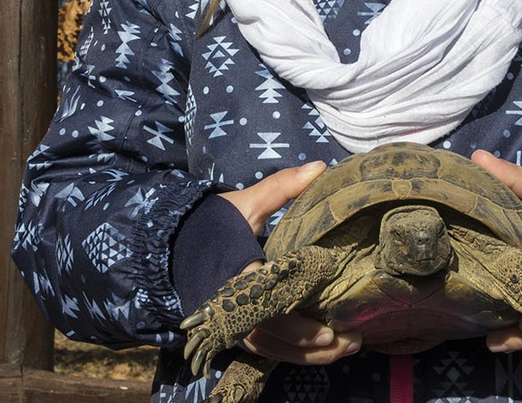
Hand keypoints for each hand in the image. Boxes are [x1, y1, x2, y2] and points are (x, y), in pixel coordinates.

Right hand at [220, 161, 361, 364]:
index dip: (297, 326)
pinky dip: (293, 351)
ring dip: (307, 353)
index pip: (267, 308)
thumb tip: (321, 168)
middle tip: (347, 342)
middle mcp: (230, 306)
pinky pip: (266, 346)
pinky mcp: (236, 325)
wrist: (174, 242)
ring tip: (345, 348)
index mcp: (234, 277)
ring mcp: (231, 320)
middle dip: (310, 345)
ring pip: (270, 347)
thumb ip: (282, 186)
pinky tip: (322, 348)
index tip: (328, 331)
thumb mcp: (246, 203)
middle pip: (273, 338)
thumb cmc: (213, 223)